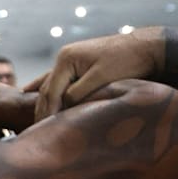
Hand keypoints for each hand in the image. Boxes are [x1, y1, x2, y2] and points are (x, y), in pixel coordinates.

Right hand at [31, 27, 164, 121]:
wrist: (147, 46)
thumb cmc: (127, 61)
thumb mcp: (102, 78)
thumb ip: (80, 92)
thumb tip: (65, 106)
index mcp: (66, 59)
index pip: (50, 92)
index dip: (47, 112)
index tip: (44, 131)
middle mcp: (64, 58)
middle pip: (47, 89)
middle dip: (41, 110)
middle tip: (34, 132)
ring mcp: (70, 60)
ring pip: (50, 85)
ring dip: (42, 102)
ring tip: (31, 119)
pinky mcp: (79, 64)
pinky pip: (58, 80)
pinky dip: (45, 88)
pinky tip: (30, 91)